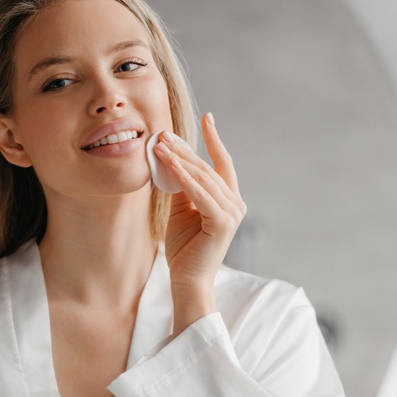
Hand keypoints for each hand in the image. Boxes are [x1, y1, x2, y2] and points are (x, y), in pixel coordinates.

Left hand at [154, 112, 245, 333]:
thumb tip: (168, 158)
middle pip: (208, 167)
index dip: (214, 139)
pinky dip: (183, 177)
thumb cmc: (184, 247)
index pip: (222, 163)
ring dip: (180, 159)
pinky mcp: (222, 222)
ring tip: (160, 145)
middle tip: (163, 134)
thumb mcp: (180, 209)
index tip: (207, 117)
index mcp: (228, 199)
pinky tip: (168, 163)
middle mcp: (235, 203)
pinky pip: (199, 193)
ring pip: (203, 177)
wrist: (187, 279)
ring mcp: (231, 213)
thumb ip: (180, 186)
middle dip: (185, 149)